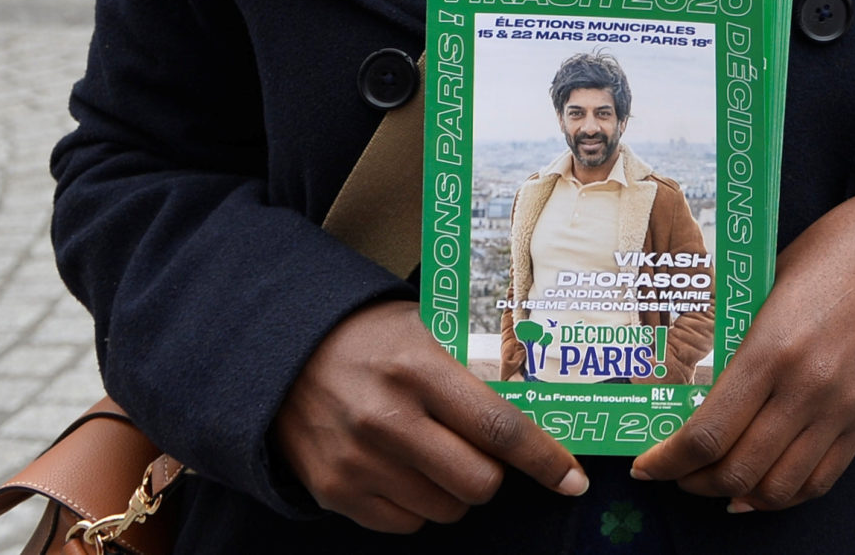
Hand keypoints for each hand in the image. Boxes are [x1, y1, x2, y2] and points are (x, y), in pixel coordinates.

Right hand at [272, 300, 586, 532]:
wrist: (281, 353)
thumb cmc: (371, 337)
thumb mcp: (427, 331)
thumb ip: (474, 372)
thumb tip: (538, 411)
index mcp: (419, 370)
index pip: (500, 428)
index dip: (545, 460)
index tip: (573, 480)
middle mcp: (387, 420)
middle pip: (478, 482)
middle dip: (495, 474)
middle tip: (483, 451)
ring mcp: (357, 461)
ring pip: (444, 508)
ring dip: (455, 490)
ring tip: (435, 452)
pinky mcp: (332, 491)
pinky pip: (405, 523)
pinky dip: (418, 504)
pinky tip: (404, 469)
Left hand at [633, 178, 854, 512]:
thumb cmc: (832, 253)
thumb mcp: (768, 285)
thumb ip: (734, 337)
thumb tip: (689, 379)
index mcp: (772, 349)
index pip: (707, 433)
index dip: (666, 462)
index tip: (645, 467)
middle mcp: (806, 388)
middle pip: (736, 471)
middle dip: (692, 483)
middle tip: (674, 473)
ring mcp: (840, 409)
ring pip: (776, 488)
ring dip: (734, 496)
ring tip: (714, 484)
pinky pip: (820, 481)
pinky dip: (783, 497)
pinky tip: (759, 491)